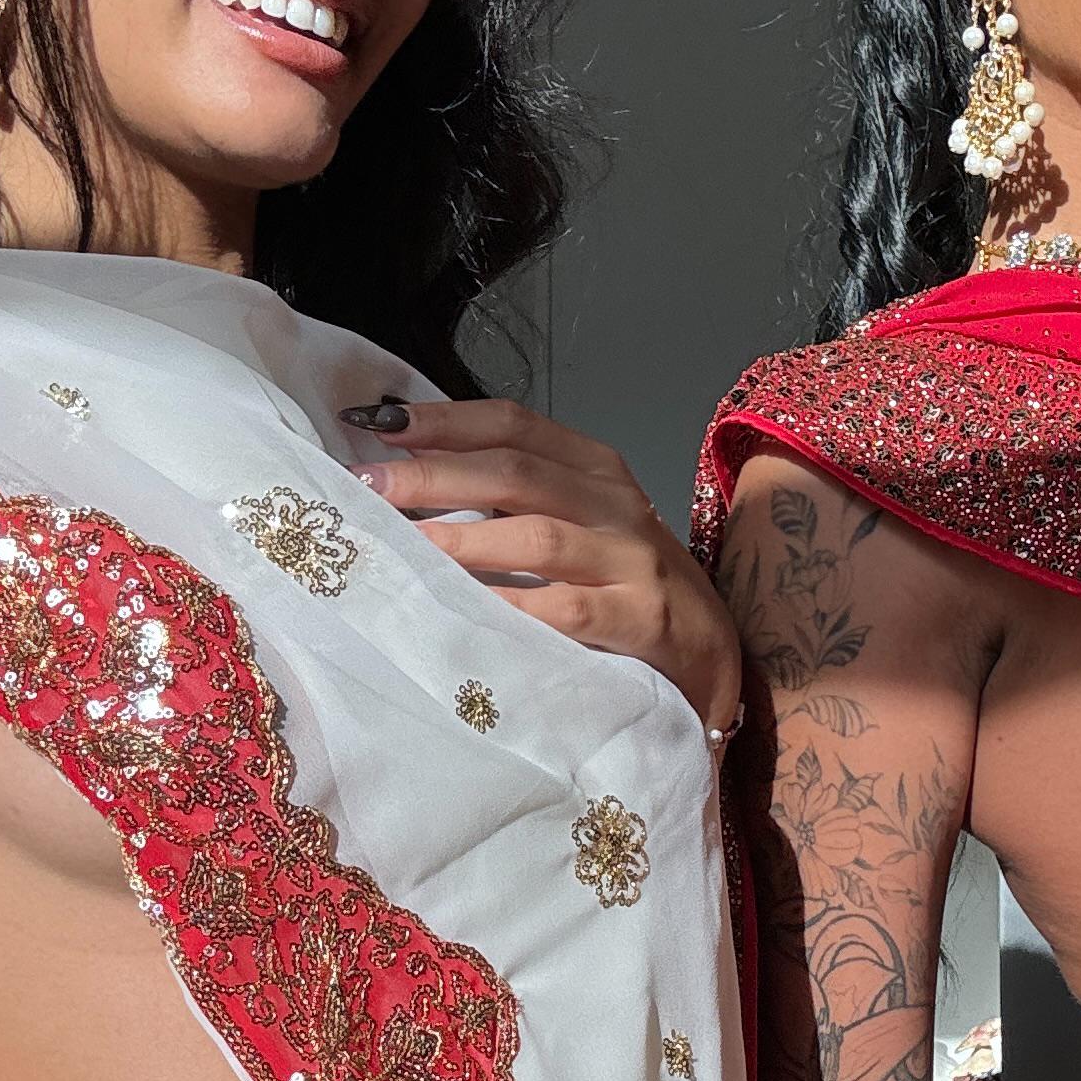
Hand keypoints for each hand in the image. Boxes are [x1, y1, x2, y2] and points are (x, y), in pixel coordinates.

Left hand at [340, 394, 741, 734]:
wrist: (713, 660)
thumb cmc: (627, 591)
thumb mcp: (580, 529)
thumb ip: (515, 502)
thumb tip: (409, 478)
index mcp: (596, 470)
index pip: (515, 425)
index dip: (444, 420)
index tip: (375, 425)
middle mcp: (617, 505)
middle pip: (516, 472)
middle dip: (433, 476)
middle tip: (367, 488)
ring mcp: (633, 561)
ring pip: (537, 536)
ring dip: (461, 542)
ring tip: (402, 549)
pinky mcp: (644, 620)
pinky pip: (566, 611)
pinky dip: (511, 608)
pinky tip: (464, 612)